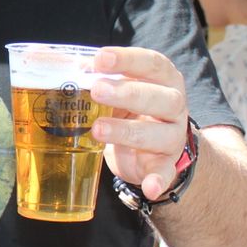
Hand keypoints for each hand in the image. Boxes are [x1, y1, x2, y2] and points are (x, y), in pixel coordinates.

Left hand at [89, 46, 187, 201]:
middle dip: (127, 93)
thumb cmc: (132, 109)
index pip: (152, 63)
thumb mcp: (121, 90)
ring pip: (157, 133)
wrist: (156, 147)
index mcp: (164, 80)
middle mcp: (174, 106)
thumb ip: (103, 79)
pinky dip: (158, 181)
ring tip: (97, 129)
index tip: (100, 58)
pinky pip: (166, 173)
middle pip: (160, 97)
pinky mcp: (166, 165)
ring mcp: (173, 136)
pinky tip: (150, 188)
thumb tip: (72, 68)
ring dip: (127, 131)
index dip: (127, 59)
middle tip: (97, 90)